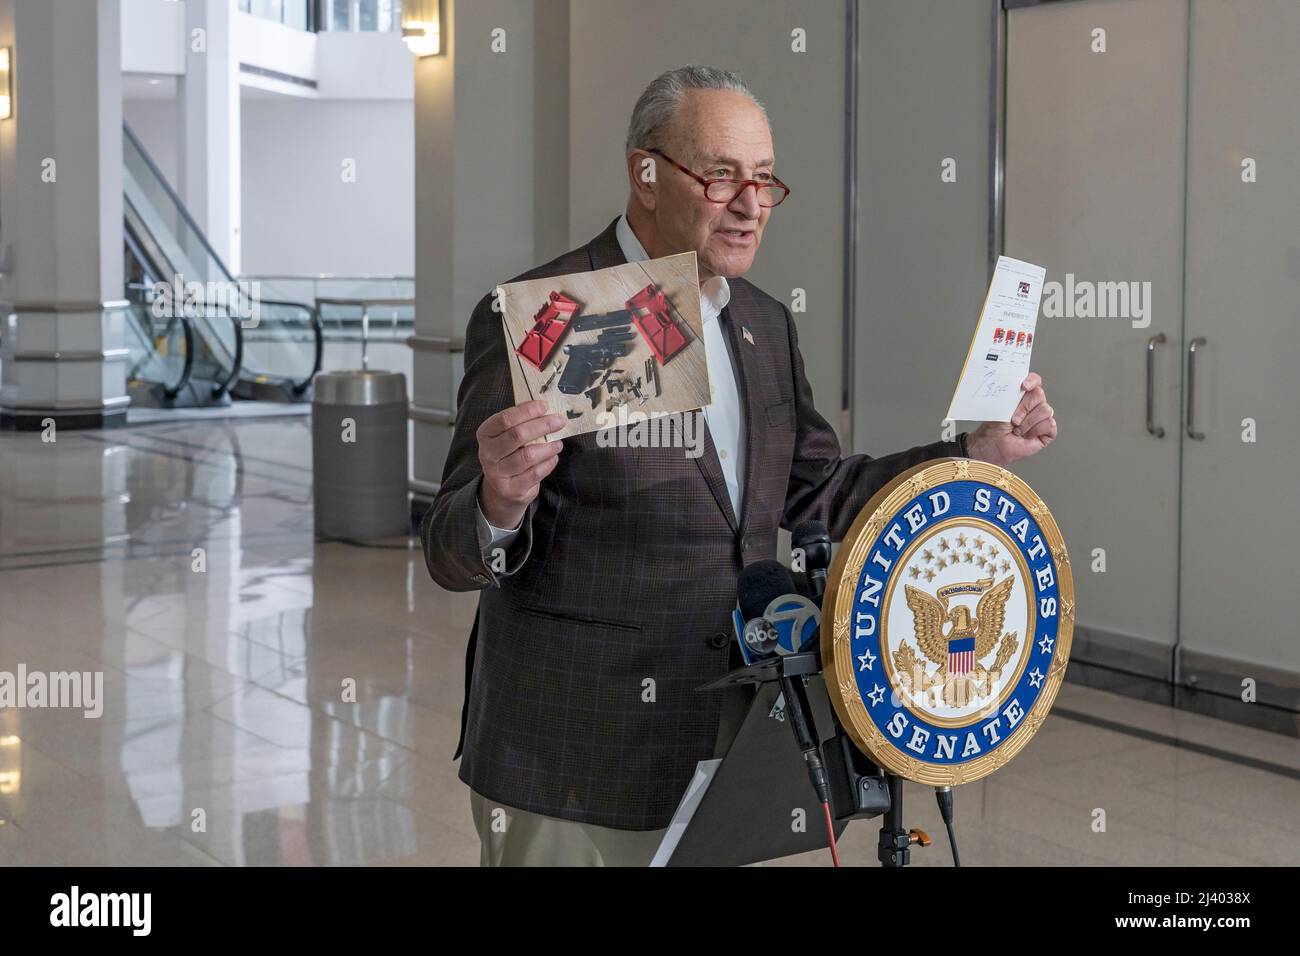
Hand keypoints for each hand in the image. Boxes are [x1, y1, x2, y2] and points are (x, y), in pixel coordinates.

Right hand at [476, 399, 564, 528]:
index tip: (544, 405)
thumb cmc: (509, 454)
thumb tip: (545, 409)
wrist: (502, 489)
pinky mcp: (512, 489)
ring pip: (528, 455)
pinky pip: (536, 472)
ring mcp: (498, 473)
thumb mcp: (507, 435)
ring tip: (557, 443)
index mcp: (485, 434)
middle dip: (542, 425)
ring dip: (548, 447)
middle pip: (517, 435)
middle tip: (559, 421)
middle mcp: (488, 454)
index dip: (526, 411)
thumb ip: (521, 422)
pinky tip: (552, 457)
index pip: (505, 419)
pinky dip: (549, 463)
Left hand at [966, 372, 1055, 466]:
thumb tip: (1019, 386)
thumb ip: (1011, 394)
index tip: (1023, 386)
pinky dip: (1035, 431)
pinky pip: (1049, 424)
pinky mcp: (1049, 430)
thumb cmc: (996, 426)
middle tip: (1013, 419)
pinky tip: (1027, 435)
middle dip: (1024, 408)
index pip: (1035, 380)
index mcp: (1024, 394)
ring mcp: (1043, 416)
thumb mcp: (1001, 406)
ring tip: (1017, 430)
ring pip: (1045, 410)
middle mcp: (1035, 404)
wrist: (994, 445)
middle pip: (1039, 394)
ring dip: (1027, 423)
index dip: (1032, 381)